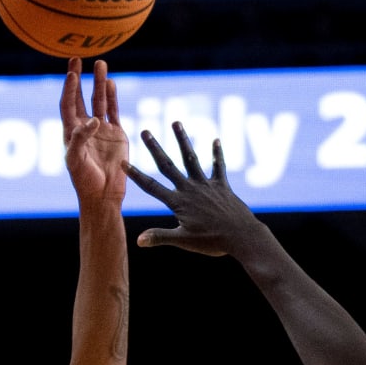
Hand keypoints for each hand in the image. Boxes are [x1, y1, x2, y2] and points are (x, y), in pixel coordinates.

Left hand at [62, 57, 127, 205]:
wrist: (104, 195)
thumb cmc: (84, 180)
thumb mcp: (75, 159)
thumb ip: (81, 138)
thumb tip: (93, 119)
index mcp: (70, 131)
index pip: (68, 104)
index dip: (69, 89)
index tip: (72, 73)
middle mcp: (85, 127)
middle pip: (81, 97)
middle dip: (80, 78)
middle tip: (79, 59)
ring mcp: (102, 130)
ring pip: (100, 101)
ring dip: (100, 84)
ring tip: (102, 65)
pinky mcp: (117, 135)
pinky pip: (114, 112)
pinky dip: (113, 99)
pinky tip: (112, 85)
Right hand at [123, 124, 261, 256]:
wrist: (242, 236)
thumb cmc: (213, 242)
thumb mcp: (184, 241)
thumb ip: (160, 237)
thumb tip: (138, 241)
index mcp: (178, 202)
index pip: (152, 187)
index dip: (136, 175)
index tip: (122, 162)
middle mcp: (190, 190)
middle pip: (168, 166)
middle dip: (155, 148)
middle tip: (144, 131)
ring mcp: (207, 186)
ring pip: (191, 159)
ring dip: (183, 140)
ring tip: (176, 122)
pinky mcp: (222, 186)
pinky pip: (218, 167)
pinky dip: (217, 154)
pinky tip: (216, 140)